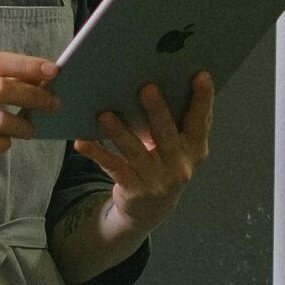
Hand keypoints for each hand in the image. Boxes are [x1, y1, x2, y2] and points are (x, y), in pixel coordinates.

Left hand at [72, 72, 212, 223]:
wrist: (151, 210)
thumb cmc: (165, 163)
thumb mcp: (182, 148)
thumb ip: (181, 121)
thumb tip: (171, 78)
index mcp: (195, 149)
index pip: (201, 121)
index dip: (202, 99)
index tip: (201, 75)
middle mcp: (179, 166)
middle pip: (166, 134)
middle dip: (157, 111)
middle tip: (146, 87)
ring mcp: (156, 180)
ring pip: (135, 151)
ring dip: (119, 132)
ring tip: (105, 115)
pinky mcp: (133, 189)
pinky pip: (113, 167)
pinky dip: (97, 153)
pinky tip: (82, 142)